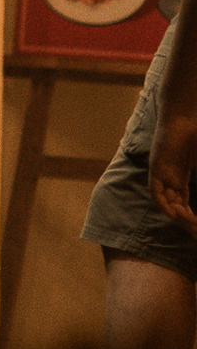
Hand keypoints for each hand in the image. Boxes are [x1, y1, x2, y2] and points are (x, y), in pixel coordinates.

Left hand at [149, 103, 196, 235]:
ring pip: (165, 202)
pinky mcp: (156, 170)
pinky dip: (163, 204)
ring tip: (187, 223)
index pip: (183, 203)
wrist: (183, 120)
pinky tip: (173, 212)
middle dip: (184, 218)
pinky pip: (156, 193)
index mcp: (180, 178)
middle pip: (174, 206)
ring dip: (175, 214)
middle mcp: (168, 179)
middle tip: (193, 227)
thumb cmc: (194, 139)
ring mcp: (162, 175)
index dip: (191, 215)